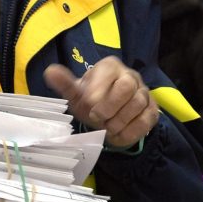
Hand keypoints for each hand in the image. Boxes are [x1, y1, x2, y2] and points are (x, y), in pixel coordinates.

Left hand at [44, 56, 158, 147]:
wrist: (108, 115)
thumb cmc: (91, 101)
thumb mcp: (76, 94)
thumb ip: (65, 84)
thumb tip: (50, 71)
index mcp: (110, 67)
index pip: (108, 74)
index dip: (97, 94)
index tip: (88, 107)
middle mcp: (130, 76)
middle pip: (126, 88)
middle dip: (110, 108)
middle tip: (98, 118)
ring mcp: (144, 93)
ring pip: (137, 106)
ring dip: (117, 122)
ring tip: (107, 126)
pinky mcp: (152, 111)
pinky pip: (144, 122)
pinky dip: (128, 133)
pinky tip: (117, 134)